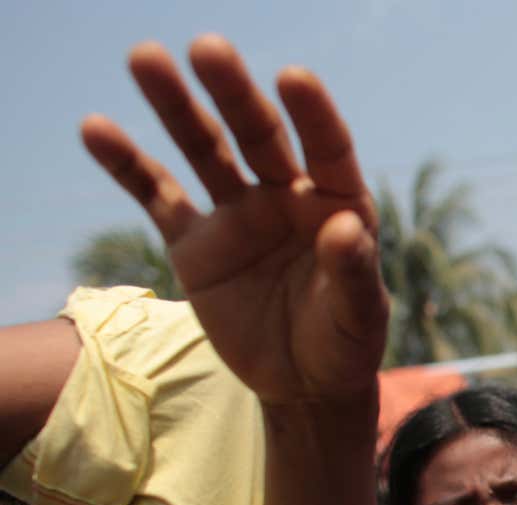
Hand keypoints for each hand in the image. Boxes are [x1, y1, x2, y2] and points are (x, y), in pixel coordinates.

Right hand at [81, 36, 387, 406]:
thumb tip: (344, 228)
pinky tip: (97, 129)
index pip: (328, 149)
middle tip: (207, 47)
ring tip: (145, 58)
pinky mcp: (195, 243)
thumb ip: (355, 273)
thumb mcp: (359, 317)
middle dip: (234, 94)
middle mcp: (288, 197)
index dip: (313, 114)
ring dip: (176, 106)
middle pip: (259, 135)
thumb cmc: (345, 344)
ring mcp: (238, 215)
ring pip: (204, 150)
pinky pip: (157, 196)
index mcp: (339, 205)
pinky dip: (128, 165)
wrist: (303, 384)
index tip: (293, 77)